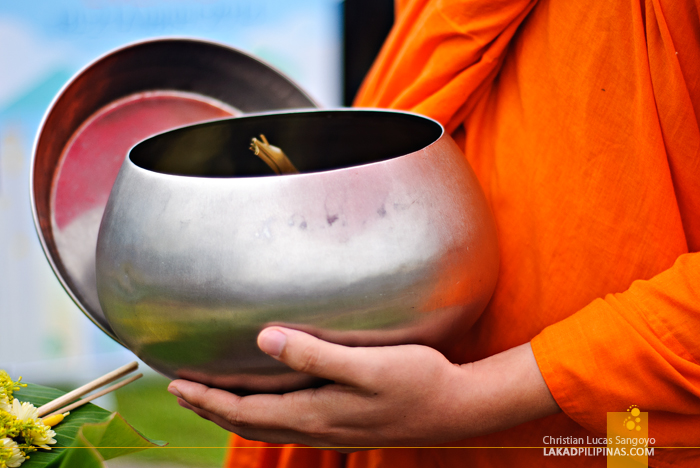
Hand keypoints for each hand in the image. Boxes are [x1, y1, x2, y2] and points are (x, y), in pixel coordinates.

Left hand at [168, 327, 558, 448]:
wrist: (455, 408)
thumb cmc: (416, 382)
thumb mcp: (366, 366)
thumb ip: (314, 354)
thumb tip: (264, 339)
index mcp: (314, 413)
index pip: (244, 409)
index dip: (207, 398)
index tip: (176, 384)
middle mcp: (316, 426)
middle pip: (247, 422)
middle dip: (210, 408)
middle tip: (182, 392)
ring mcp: (330, 427)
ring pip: (266, 425)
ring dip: (232, 412)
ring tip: (211, 399)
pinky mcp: (343, 421)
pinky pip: (286, 421)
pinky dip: (261, 413)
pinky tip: (267, 400)